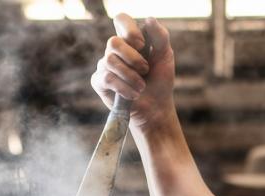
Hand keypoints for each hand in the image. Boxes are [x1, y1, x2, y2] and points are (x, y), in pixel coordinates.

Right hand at [90, 14, 175, 129]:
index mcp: (130, 40)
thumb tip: (149, 19)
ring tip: (142, 87)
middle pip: (113, 42)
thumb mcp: (165, 57)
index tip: (142, 45)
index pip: (121, 20)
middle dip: (133, 58)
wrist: (155, 107)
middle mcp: (115, 50)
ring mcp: (105, 64)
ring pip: (110, 61)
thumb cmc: (160, 81)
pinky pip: (107, 78)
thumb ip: (160, 37)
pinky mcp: (99, 81)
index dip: (130, 30)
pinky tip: (133, 94)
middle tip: (146, 70)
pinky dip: (123, 87)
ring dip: (131, 76)